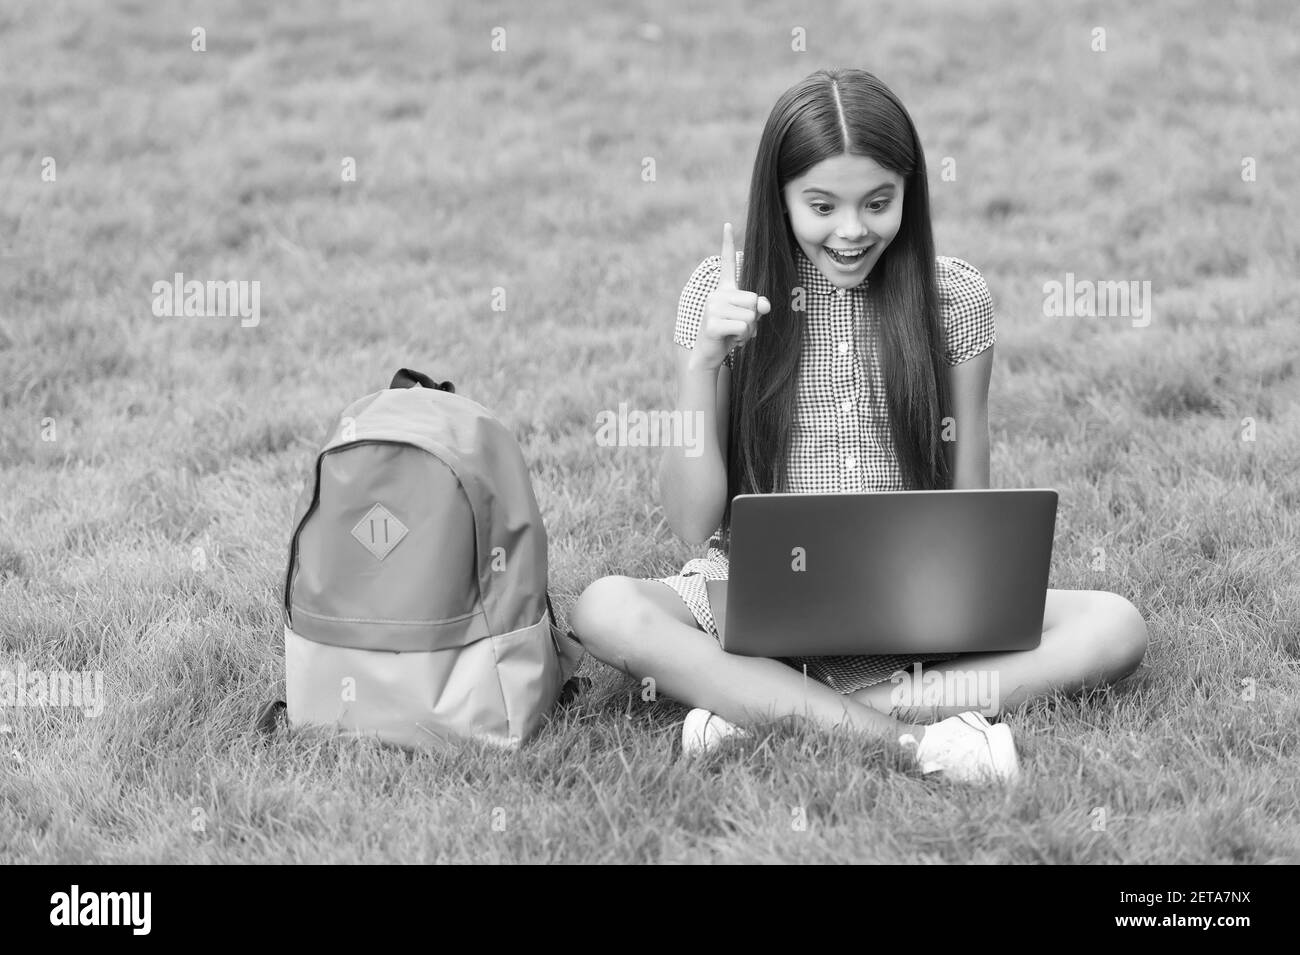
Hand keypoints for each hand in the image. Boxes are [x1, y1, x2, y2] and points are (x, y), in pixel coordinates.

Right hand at [693, 222, 769, 369]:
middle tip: (739, 328)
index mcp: (723, 290)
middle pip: (753, 300)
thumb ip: (757, 308)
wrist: (708, 356)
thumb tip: (764, 305)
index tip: (727, 224)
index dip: (727, 243)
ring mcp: (712, 308)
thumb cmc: (729, 335)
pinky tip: (730, 341)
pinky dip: (743, 338)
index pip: (726, 263)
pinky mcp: (712, 323)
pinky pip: (743, 327)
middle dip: (754, 319)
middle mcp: (716, 294)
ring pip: (751, 316)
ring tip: (734, 335)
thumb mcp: (747, 320)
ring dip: (749, 331)